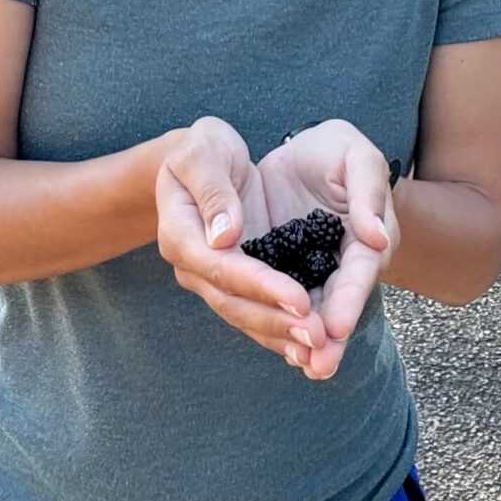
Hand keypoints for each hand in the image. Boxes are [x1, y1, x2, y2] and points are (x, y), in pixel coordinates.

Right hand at [155, 116, 319, 366]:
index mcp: (180, 231)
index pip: (221, 266)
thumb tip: (225, 237)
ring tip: (321, 351)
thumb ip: (214, 190)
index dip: (261, 285)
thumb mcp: (204, 151)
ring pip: (245, 317)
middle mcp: (192, 264)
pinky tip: (310, 351)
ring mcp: (211, 279)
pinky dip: (281, 334)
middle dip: (278, 321)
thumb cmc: (204, 148)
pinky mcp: (233, 284)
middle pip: (234, 302)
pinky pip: (255, 315)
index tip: (301, 298)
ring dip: (283, 337)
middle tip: (320, 335)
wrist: (203, 161)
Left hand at [252, 120, 398, 381]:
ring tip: (300, 365)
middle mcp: (341, 266)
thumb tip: (377, 237)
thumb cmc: (336, 153)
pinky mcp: (278, 275)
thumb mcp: (356, 157)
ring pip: (308, 312)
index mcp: (365, 239)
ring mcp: (309, 274)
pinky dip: (276, 325)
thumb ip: (368, 192)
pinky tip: (277, 348)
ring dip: (302, 341)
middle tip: (319, 365)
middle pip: (336, 305)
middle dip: (328, 337)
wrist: (300, 155)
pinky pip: (277, 304)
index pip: (358, 273)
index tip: (335, 327)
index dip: (348, 300)